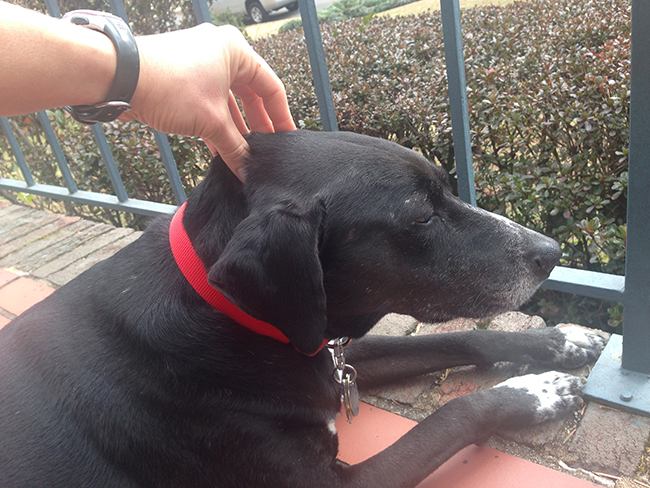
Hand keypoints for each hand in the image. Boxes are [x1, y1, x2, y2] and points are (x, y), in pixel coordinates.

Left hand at [120, 23, 295, 178]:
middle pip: (249, 94)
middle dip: (256, 125)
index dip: (280, 117)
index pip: (271, 87)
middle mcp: (220, 52)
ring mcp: (199, 63)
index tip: (286, 139)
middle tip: (265, 149)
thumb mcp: (211, 122)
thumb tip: (246, 170)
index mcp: (236, 51)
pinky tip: (218, 149)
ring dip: (234, 129)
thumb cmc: (169, 86)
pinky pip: (208, 102)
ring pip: (227, 100)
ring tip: (242, 154)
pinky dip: (215, 124)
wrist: (118, 78)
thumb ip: (235, 147)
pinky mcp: (181, 77)